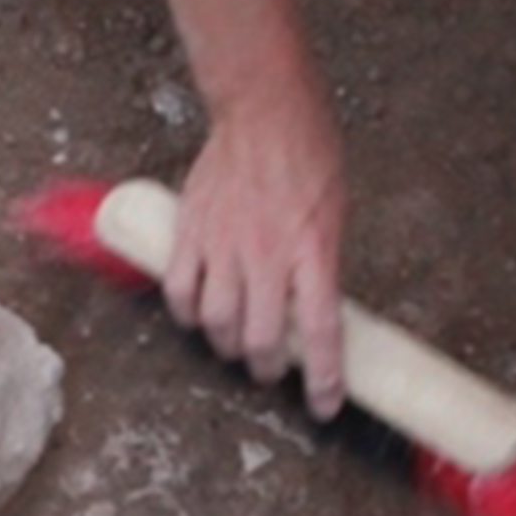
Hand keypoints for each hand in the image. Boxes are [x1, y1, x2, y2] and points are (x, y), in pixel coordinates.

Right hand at [169, 98, 351, 419]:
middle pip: (263, 339)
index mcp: (314, 251)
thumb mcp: (334, 214)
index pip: (320, 332)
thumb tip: (312, 308)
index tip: (325, 405)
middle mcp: (268, 255)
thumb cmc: (308, 154)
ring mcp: (225, 245)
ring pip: (218, 323)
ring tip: (236, 346)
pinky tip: (199, 315)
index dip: (324, 379)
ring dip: (228, 346)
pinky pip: (181, 291)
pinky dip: (188, 314)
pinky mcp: (191, 232)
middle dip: (269, 368)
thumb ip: (320, 263)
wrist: (263, 110)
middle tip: (273, 370)